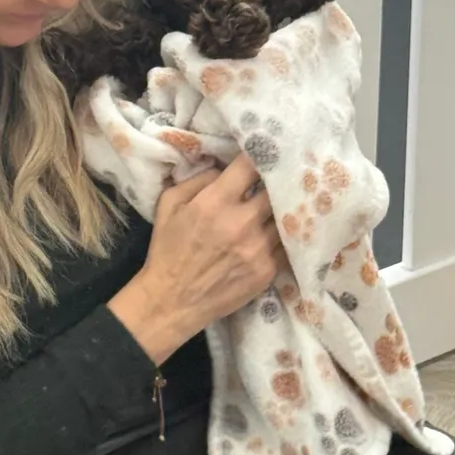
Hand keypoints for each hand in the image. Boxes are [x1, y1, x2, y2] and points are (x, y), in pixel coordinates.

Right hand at [109, 154, 282, 363]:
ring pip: (286, 217)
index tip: (264, 153)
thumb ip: (199, 179)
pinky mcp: (268, 270)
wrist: (173, 301)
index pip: (251, 166)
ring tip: (282, 204)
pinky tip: (278, 232)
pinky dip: (282, 236)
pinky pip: (285, 244)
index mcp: (216, 203)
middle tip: (278, 177)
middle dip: (276, 182)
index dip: (260, 155)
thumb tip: (225, 167)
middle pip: (277, 189)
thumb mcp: (170, 204)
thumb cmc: (168, 249)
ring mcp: (259, 249)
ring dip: (283, 210)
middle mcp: (242, 223)